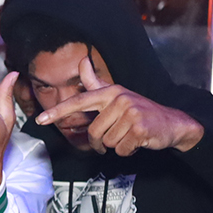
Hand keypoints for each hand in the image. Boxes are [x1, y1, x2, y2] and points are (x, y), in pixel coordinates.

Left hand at [34, 54, 202, 155]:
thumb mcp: (117, 95)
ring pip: (107, 142)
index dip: (58, 112)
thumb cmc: (140, 111)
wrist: (172, 123)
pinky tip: (137, 141)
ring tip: (129, 135)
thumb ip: (96, 82)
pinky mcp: (139, 128)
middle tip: (117, 136)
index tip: (40, 120)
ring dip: (117, 145)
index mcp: (110, 92)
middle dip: (102, 141)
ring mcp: (130, 113)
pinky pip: (121, 150)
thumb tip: (82, 61)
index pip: (78, 102)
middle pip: (93, 132)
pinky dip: (128, 151)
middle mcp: (119, 99)